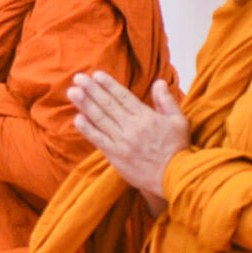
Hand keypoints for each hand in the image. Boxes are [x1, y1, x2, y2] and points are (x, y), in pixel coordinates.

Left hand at [68, 71, 189, 205]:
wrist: (175, 177)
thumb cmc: (178, 149)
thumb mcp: (179, 121)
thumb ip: (166, 100)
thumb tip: (158, 82)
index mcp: (146, 116)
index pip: (123, 96)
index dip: (108, 84)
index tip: (96, 75)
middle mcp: (131, 127)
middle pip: (108, 105)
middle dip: (91, 90)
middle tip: (78, 78)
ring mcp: (122, 142)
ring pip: (100, 119)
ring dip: (85, 105)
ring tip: (72, 92)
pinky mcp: (116, 156)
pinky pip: (98, 140)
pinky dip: (87, 129)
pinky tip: (77, 119)